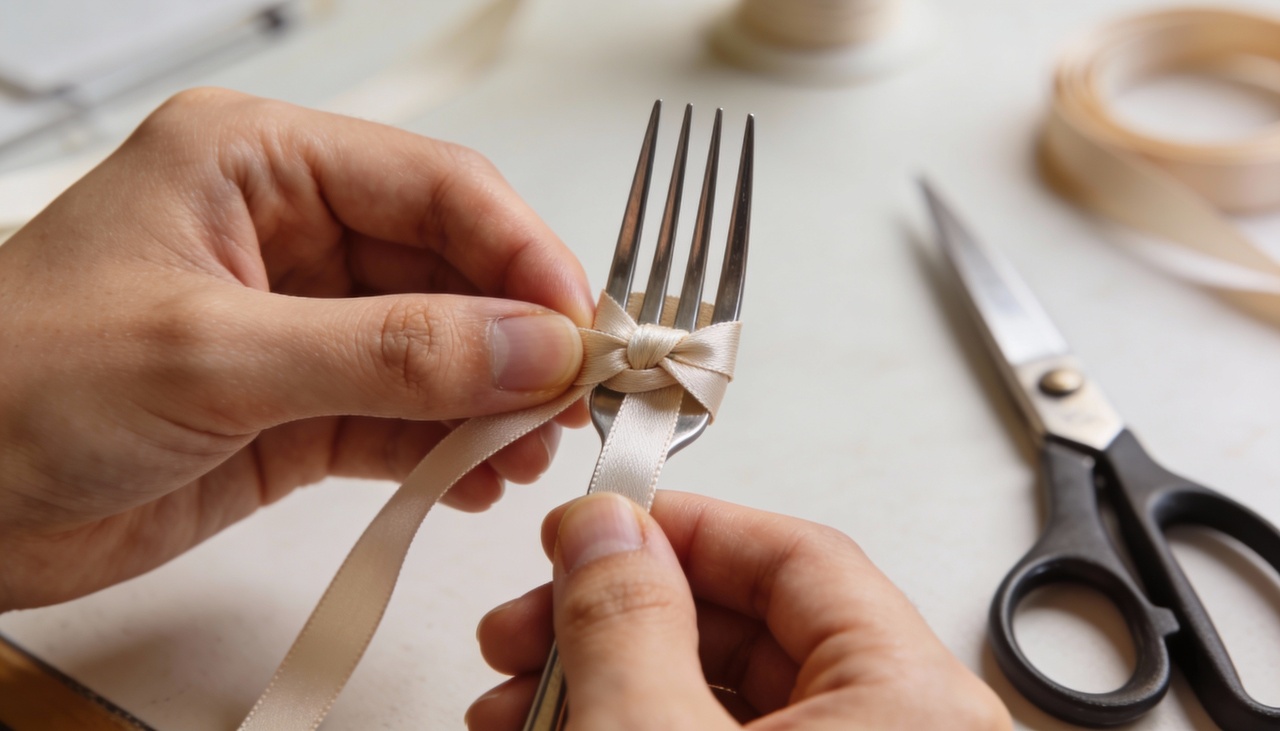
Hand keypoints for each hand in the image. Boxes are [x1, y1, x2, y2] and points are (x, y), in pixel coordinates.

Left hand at [0, 88, 594, 611]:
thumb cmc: (5, 387)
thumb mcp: (212, 355)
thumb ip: (386, 352)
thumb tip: (525, 347)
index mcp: (259, 164)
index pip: (437, 186)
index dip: (522, 254)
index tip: (579, 327)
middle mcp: (289, 234)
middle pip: (452, 266)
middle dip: (517, 334)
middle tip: (571, 397)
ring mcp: (300, 325)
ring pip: (440, 346)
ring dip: (493, 398)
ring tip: (525, 449)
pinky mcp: (298, 406)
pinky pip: (404, 414)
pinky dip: (449, 447)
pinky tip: (475, 475)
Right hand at [471, 491, 1011, 729]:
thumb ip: (629, 622)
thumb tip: (604, 529)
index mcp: (915, 706)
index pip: (800, 557)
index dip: (687, 527)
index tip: (600, 526)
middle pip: (753, 627)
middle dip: (618, 616)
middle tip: (533, 618)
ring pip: (722, 697)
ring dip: (609, 680)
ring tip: (513, 695)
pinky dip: (635, 726)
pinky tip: (555, 729)